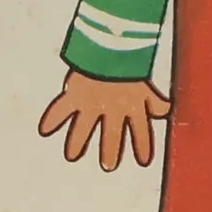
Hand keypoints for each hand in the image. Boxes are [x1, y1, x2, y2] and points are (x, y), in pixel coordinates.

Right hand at [38, 70, 171, 170]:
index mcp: (134, 106)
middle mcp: (113, 109)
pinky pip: (61, 109)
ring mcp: (93, 104)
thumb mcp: (148, 83)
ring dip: (77, 142)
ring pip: (84, 128)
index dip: (143, 146)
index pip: (142, 131)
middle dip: (110, 152)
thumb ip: (156, 100)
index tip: (143, 161)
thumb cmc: (131, 62)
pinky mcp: (76, 94)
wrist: (114, 45)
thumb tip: (166, 110)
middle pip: (112, 136)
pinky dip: (52, 118)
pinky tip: (44, 130)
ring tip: (71, 155)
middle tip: (108, 166)